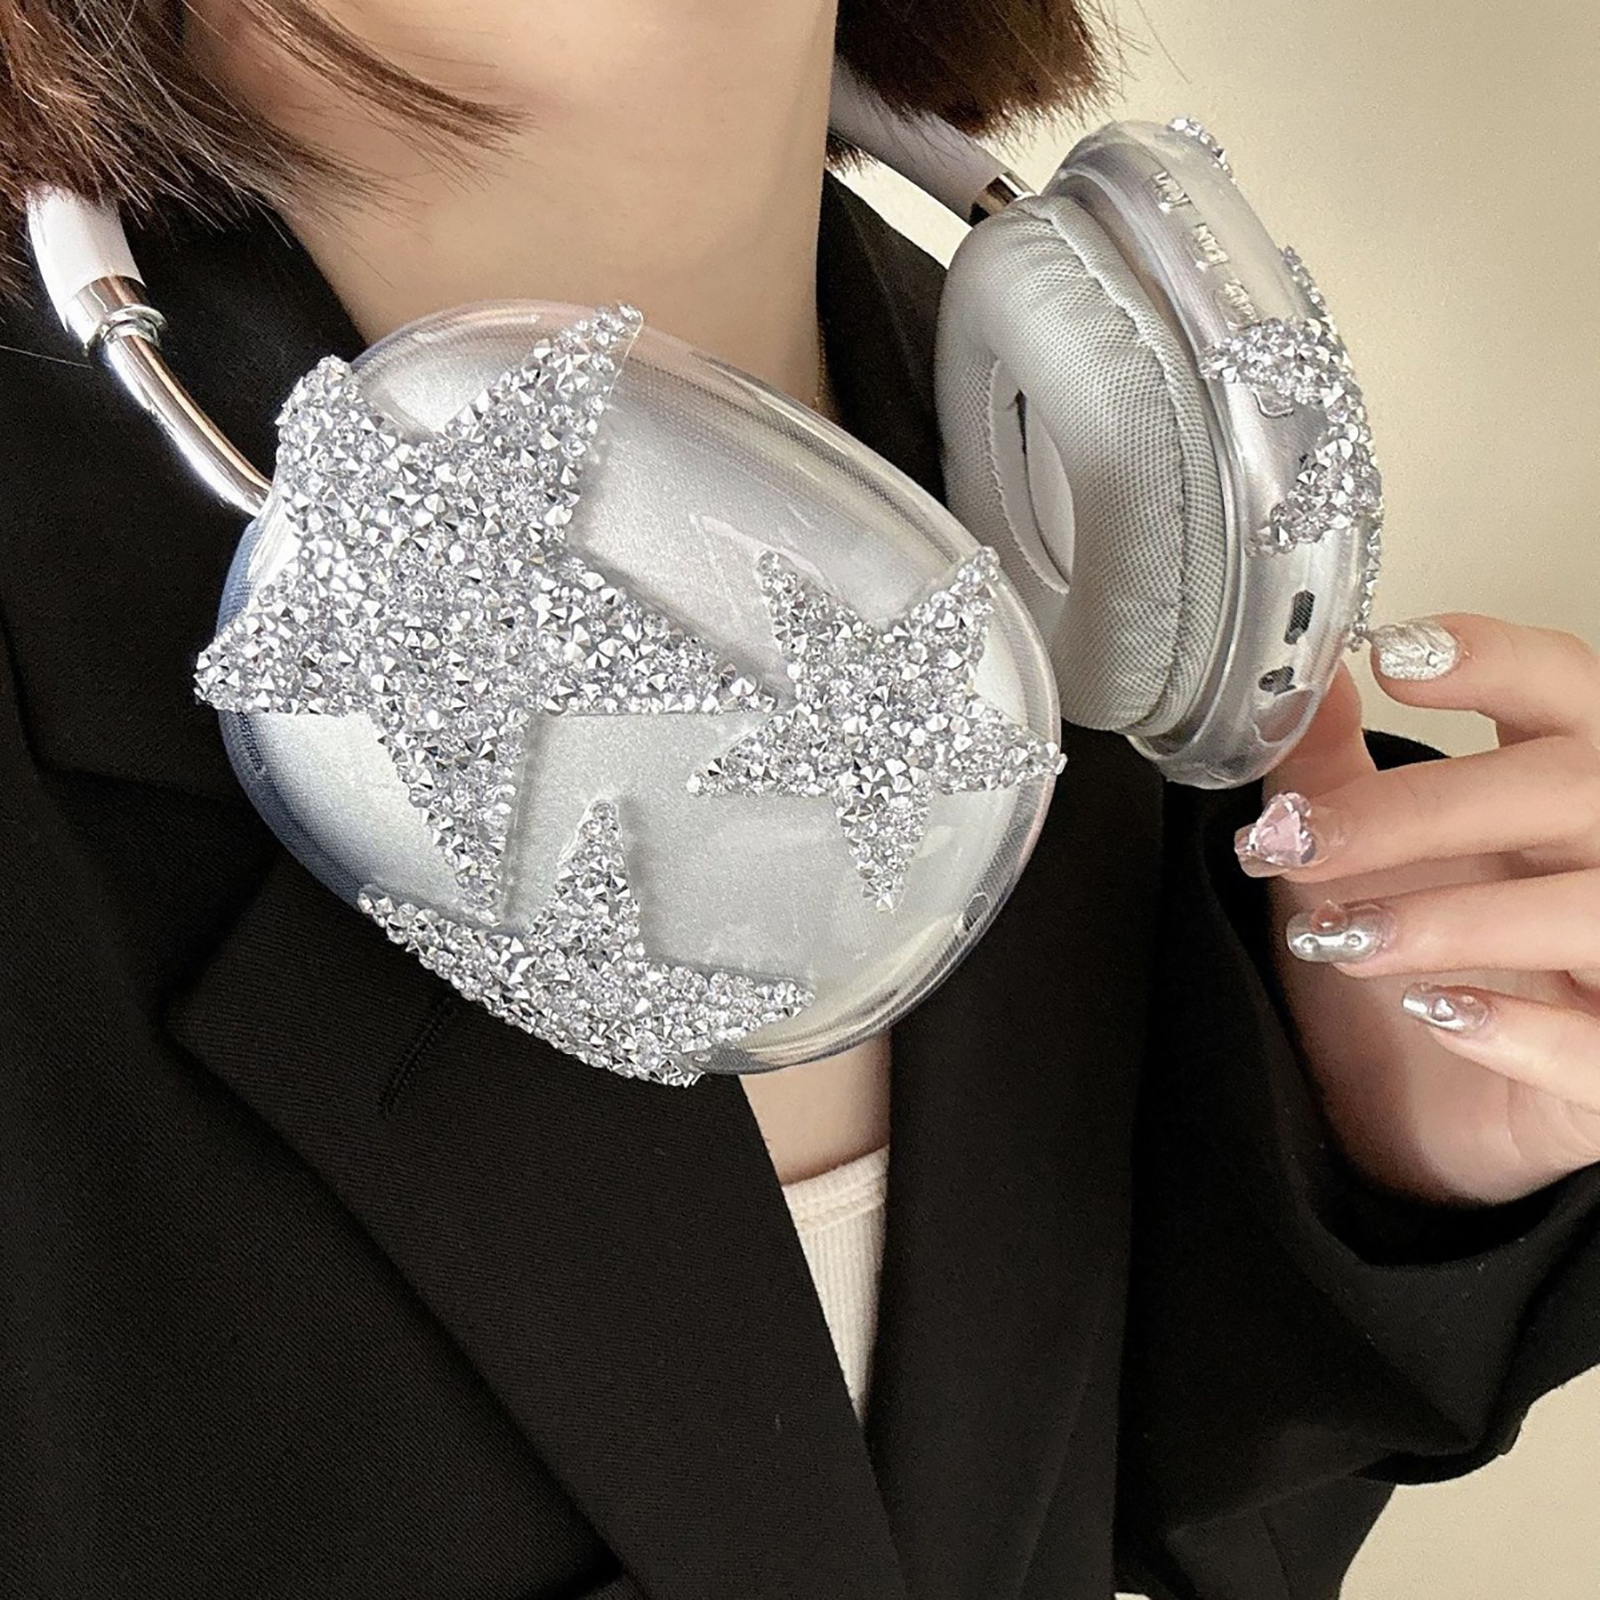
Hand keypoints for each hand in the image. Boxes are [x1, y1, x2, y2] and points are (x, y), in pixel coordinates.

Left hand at [1234, 615, 1599, 1205]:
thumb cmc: (1403, 963)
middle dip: (1425, 812)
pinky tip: (1437, 1014)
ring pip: (1594, 911)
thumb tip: (1300, 680)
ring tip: (1339, 936)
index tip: (1394, 657)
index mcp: (1560, 788)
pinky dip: (1520, 1030)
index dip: (1496, 661)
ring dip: (1455, 921)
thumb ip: (1327, 769)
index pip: (1568, 691)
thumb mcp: (1350, 861)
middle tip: (1304, 843)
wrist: (1412, 1111)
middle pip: (1571, 788)